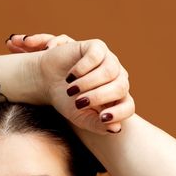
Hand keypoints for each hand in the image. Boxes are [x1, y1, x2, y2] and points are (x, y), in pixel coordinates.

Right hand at [5, 32, 134, 133]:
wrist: (47, 81)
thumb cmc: (66, 101)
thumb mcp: (81, 118)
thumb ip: (98, 125)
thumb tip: (116, 128)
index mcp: (117, 98)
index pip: (128, 106)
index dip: (119, 113)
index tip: (102, 118)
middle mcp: (117, 78)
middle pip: (120, 88)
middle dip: (99, 97)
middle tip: (79, 103)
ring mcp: (109, 61)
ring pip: (109, 71)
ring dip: (88, 83)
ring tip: (71, 90)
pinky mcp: (97, 47)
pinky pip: (96, 56)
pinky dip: (81, 68)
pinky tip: (70, 76)